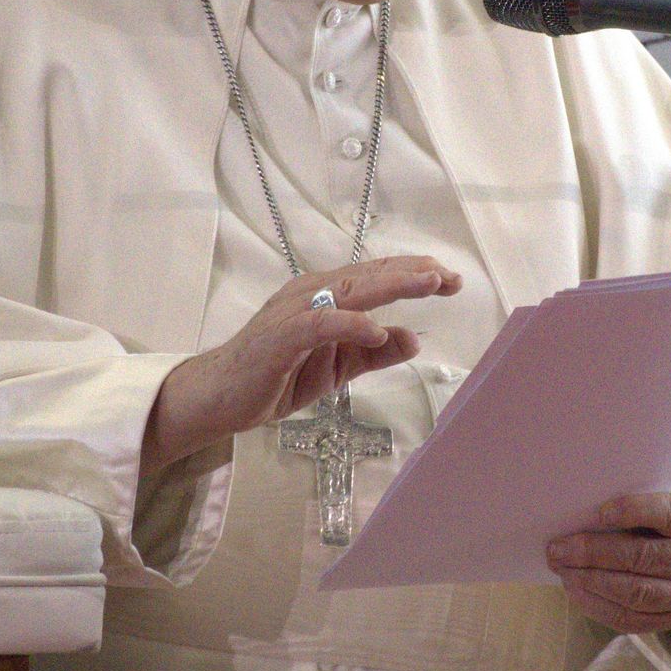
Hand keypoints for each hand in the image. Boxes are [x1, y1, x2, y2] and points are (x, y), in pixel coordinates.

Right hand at [143, 256, 459, 469]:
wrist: (218, 396)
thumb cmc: (276, 377)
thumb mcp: (337, 368)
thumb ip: (373, 354)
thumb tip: (413, 339)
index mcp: (326, 297)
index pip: (376, 277)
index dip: (415, 274)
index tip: (451, 280)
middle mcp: (312, 294)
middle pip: (370, 276)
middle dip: (414, 274)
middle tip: (450, 278)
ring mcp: (295, 312)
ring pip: (350, 290)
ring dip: (391, 284)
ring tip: (428, 284)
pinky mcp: (281, 336)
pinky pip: (319, 324)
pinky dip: (349, 323)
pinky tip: (376, 329)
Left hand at [545, 490, 670, 634]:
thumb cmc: (664, 513)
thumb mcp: (662, 495)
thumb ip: (634, 498)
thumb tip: (580, 512)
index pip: (669, 514)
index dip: (635, 511)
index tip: (600, 512)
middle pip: (645, 557)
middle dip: (595, 554)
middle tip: (558, 549)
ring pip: (637, 593)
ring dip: (592, 582)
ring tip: (563, 570)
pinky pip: (631, 619)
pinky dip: (597, 606)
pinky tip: (575, 591)